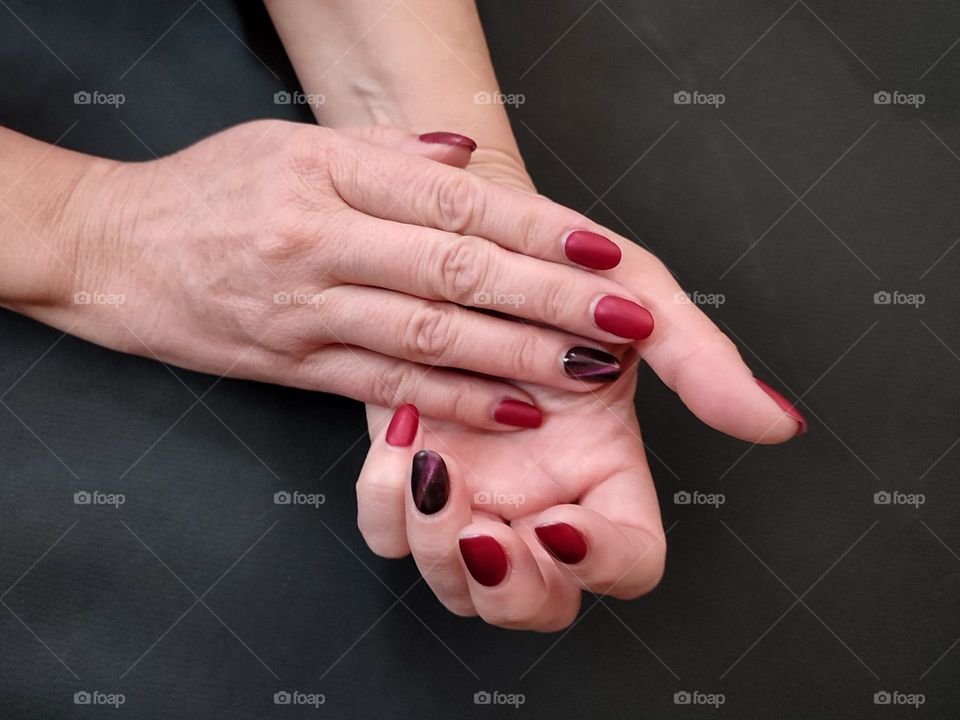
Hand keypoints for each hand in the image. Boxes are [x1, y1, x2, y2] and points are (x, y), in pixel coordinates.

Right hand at [29, 120, 658, 429]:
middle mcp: (320, 239)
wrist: (110, 249)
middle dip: (552, 298)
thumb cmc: (206, 191)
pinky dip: (454, 402)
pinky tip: (513, 410)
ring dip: (519, 357)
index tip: (604, 251)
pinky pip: (386, 386)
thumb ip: (389, 152)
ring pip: (430, 335)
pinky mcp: (292, 365)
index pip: (457, 200)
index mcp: (329, 170)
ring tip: (590, 373)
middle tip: (625, 319)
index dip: (538, 228)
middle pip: (458, 269)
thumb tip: (472, 157)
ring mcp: (305, 308)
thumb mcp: (291, 144)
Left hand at [356, 135, 805, 630]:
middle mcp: (536, 496)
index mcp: (601, 471)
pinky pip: (387, 534)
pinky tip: (405, 436)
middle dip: (508, 588)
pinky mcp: (408, 478)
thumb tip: (778, 422)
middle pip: (536, 605)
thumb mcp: (640, 302)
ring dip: (438, 545)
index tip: (561, 521)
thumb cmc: (559, 272)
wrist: (466, 241)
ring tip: (435, 465)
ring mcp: (471, 493)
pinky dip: (386, 502)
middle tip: (484, 530)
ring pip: (454, 586)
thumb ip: (703, 364)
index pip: (628, 563)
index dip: (602, 565)